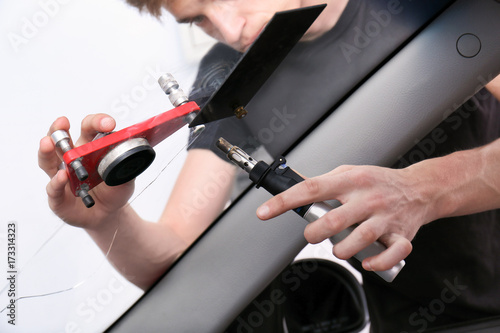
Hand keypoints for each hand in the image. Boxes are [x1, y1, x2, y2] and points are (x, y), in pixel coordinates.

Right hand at [38, 114, 134, 228]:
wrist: (109, 214)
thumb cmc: (114, 190)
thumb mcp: (126, 177)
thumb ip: (127, 165)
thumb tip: (132, 154)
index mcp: (89, 147)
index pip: (90, 128)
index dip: (97, 122)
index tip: (108, 124)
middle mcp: (71, 157)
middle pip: (60, 138)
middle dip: (59, 127)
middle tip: (63, 121)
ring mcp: (61, 175)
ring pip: (48, 159)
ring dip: (46, 149)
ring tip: (47, 142)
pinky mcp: (57, 195)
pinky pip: (53, 187)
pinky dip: (57, 181)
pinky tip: (62, 177)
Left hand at [256, 165, 433, 271]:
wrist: (419, 189)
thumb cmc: (378, 182)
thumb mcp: (349, 172)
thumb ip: (323, 181)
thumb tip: (292, 184)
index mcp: (350, 181)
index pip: (311, 189)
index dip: (284, 201)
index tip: (264, 212)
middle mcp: (367, 198)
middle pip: (332, 221)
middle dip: (314, 233)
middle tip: (313, 234)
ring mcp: (385, 218)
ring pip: (358, 240)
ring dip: (340, 250)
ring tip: (338, 247)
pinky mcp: (401, 236)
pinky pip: (390, 254)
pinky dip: (375, 263)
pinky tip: (366, 262)